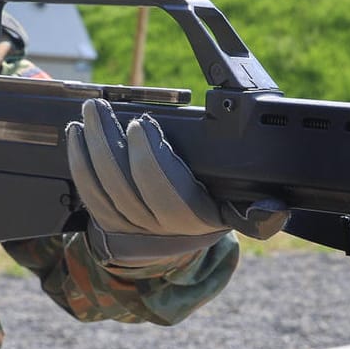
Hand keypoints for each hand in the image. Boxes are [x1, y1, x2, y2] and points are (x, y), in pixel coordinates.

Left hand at [65, 98, 287, 265]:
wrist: (181, 241)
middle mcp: (159, 229)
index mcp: (195, 219)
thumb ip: (259, 209)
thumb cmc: (213, 208)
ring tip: (90, 112)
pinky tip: (75, 135)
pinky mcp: (107, 222)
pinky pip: (89, 193)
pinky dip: (79, 162)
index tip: (144, 123)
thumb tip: (274, 210)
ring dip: (92, 147)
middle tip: (103, 107)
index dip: (151, 158)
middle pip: (127, 186)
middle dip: (111, 142)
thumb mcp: (239, 209)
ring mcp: (130, 228)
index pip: (168, 192)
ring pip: (104, 188)